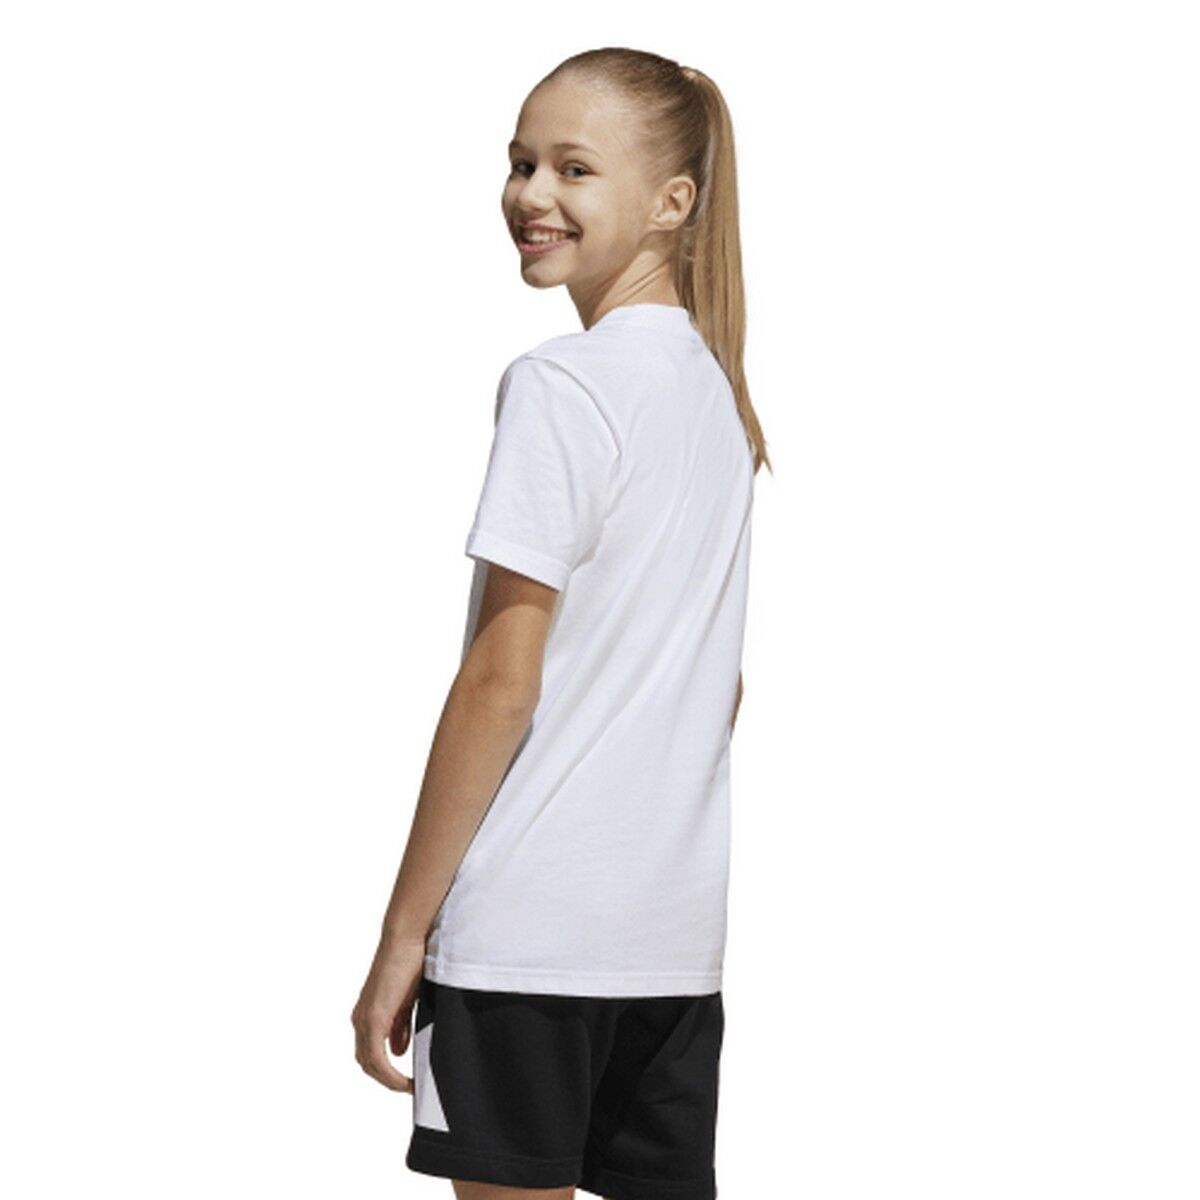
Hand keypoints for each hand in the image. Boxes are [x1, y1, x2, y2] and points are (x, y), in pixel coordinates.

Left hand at [351, 934, 426, 1091]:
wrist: (407, 938)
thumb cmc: (409, 962)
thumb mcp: (407, 1001)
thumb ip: (400, 1026)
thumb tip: (398, 1050)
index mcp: (368, 1014)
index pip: (370, 1053)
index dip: (386, 1071)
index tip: (406, 1079)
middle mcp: (361, 1019)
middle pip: (367, 1063)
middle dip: (387, 1080)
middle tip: (409, 1086)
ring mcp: (365, 1019)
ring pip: (369, 1064)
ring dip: (389, 1080)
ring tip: (409, 1087)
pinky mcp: (374, 1017)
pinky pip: (377, 1058)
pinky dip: (389, 1075)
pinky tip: (404, 1081)